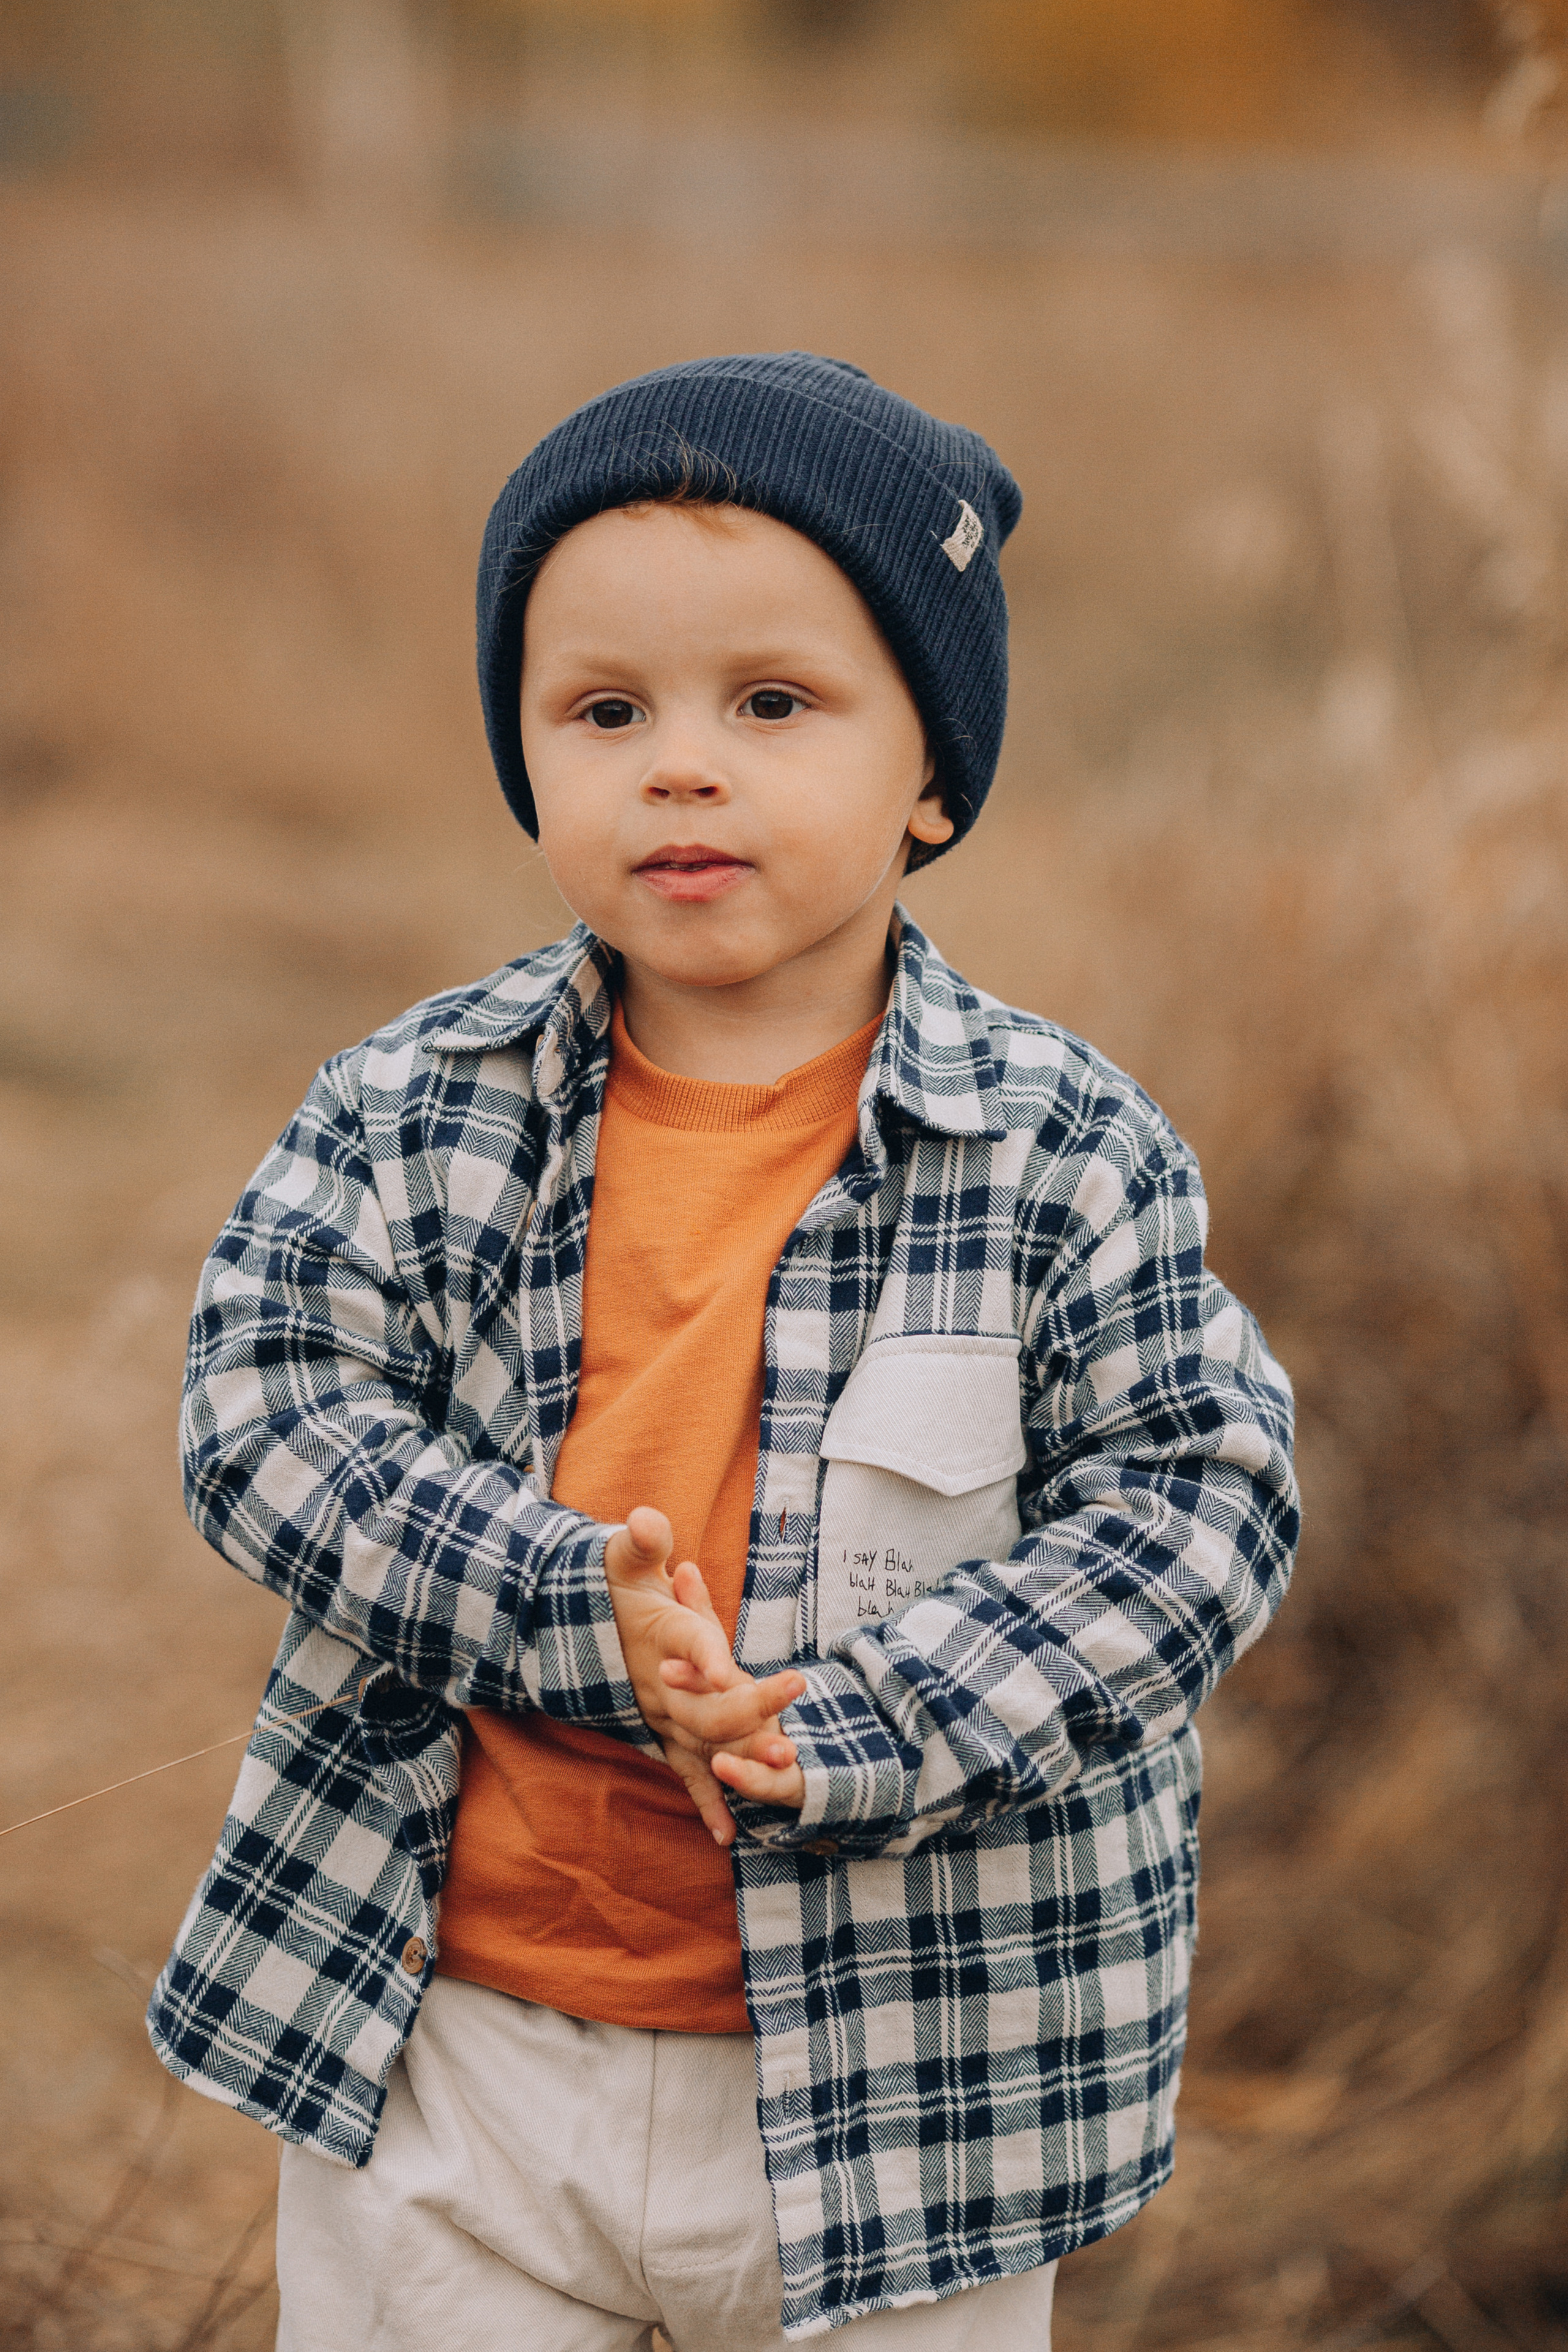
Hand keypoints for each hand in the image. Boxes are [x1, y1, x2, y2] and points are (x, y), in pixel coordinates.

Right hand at [603, 1508, 806, 1842]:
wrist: (571, 1632)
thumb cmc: (612, 1589)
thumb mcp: (621, 1557)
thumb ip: (640, 1542)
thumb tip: (646, 1521)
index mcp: (659, 1636)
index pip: (686, 1642)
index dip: (706, 1654)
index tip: (729, 1668)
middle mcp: (659, 1686)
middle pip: (704, 1704)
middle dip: (750, 1704)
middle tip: (796, 1689)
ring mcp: (660, 1717)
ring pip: (704, 1744)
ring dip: (743, 1757)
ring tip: (786, 1761)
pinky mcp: (663, 1735)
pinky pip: (687, 1773)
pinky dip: (707, 1803)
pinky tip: (729, 1836)